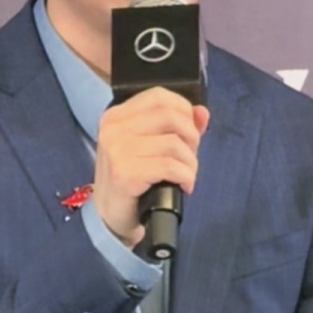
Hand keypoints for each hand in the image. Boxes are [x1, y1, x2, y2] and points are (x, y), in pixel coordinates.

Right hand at [92, 87, 208, 247]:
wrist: (110, 216)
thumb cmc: (132, 178)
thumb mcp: (151, 147)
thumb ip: (177, 126)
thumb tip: (202, 112)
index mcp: (117, 116)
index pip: (158, 96)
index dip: (183, 109)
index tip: (190, 130)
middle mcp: (114, 128)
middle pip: (170, 117)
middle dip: (191, 137)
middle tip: (189, 157)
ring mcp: (117, 150)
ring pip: (174, 144)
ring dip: (190, 163)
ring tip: (186, 175)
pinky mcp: (125, 173)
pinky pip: (171, 167)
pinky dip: (186, 177)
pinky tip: (183, 186)